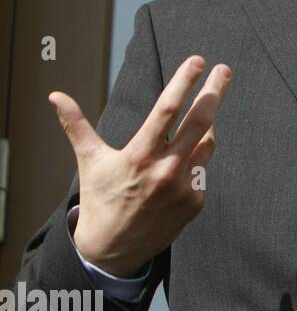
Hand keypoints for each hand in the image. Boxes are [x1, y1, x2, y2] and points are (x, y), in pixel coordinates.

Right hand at [49, 55, 230, 276]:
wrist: (114, 249)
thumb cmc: (100, 198)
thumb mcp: (89, 161)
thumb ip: (77, 125)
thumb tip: (55, 96)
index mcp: (140, 155)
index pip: (168, 110)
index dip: (184, 82)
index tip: (198, 61)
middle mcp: (165, 170)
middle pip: (200, 121)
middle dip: (214, 92)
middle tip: (225, 70)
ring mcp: (184, 187)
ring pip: (206, 144)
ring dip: (206, 127)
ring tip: (199, 117)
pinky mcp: (196, 202)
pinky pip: (203, 170)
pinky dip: (196, 160)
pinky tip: (181, 164)